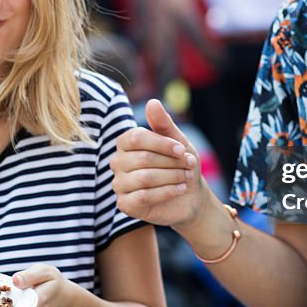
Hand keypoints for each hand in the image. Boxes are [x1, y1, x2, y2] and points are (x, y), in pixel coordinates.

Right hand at [110, 99, 201, 227]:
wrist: (189, 195)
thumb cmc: (179, 163)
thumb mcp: (176, 141)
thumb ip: (163, 123)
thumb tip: (152, 102)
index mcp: (125, 143)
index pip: (136, 138)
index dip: (162, 143)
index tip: (182, 149)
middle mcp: (117, 162)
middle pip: (143, 158)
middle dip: (171, 162)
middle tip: (189, 164)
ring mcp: (119, 184)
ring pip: (144, 178)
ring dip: (172, 177)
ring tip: (186, 177)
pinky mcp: (125, 204)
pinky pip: (144, 196)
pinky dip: (167, 192)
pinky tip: (180, 189)